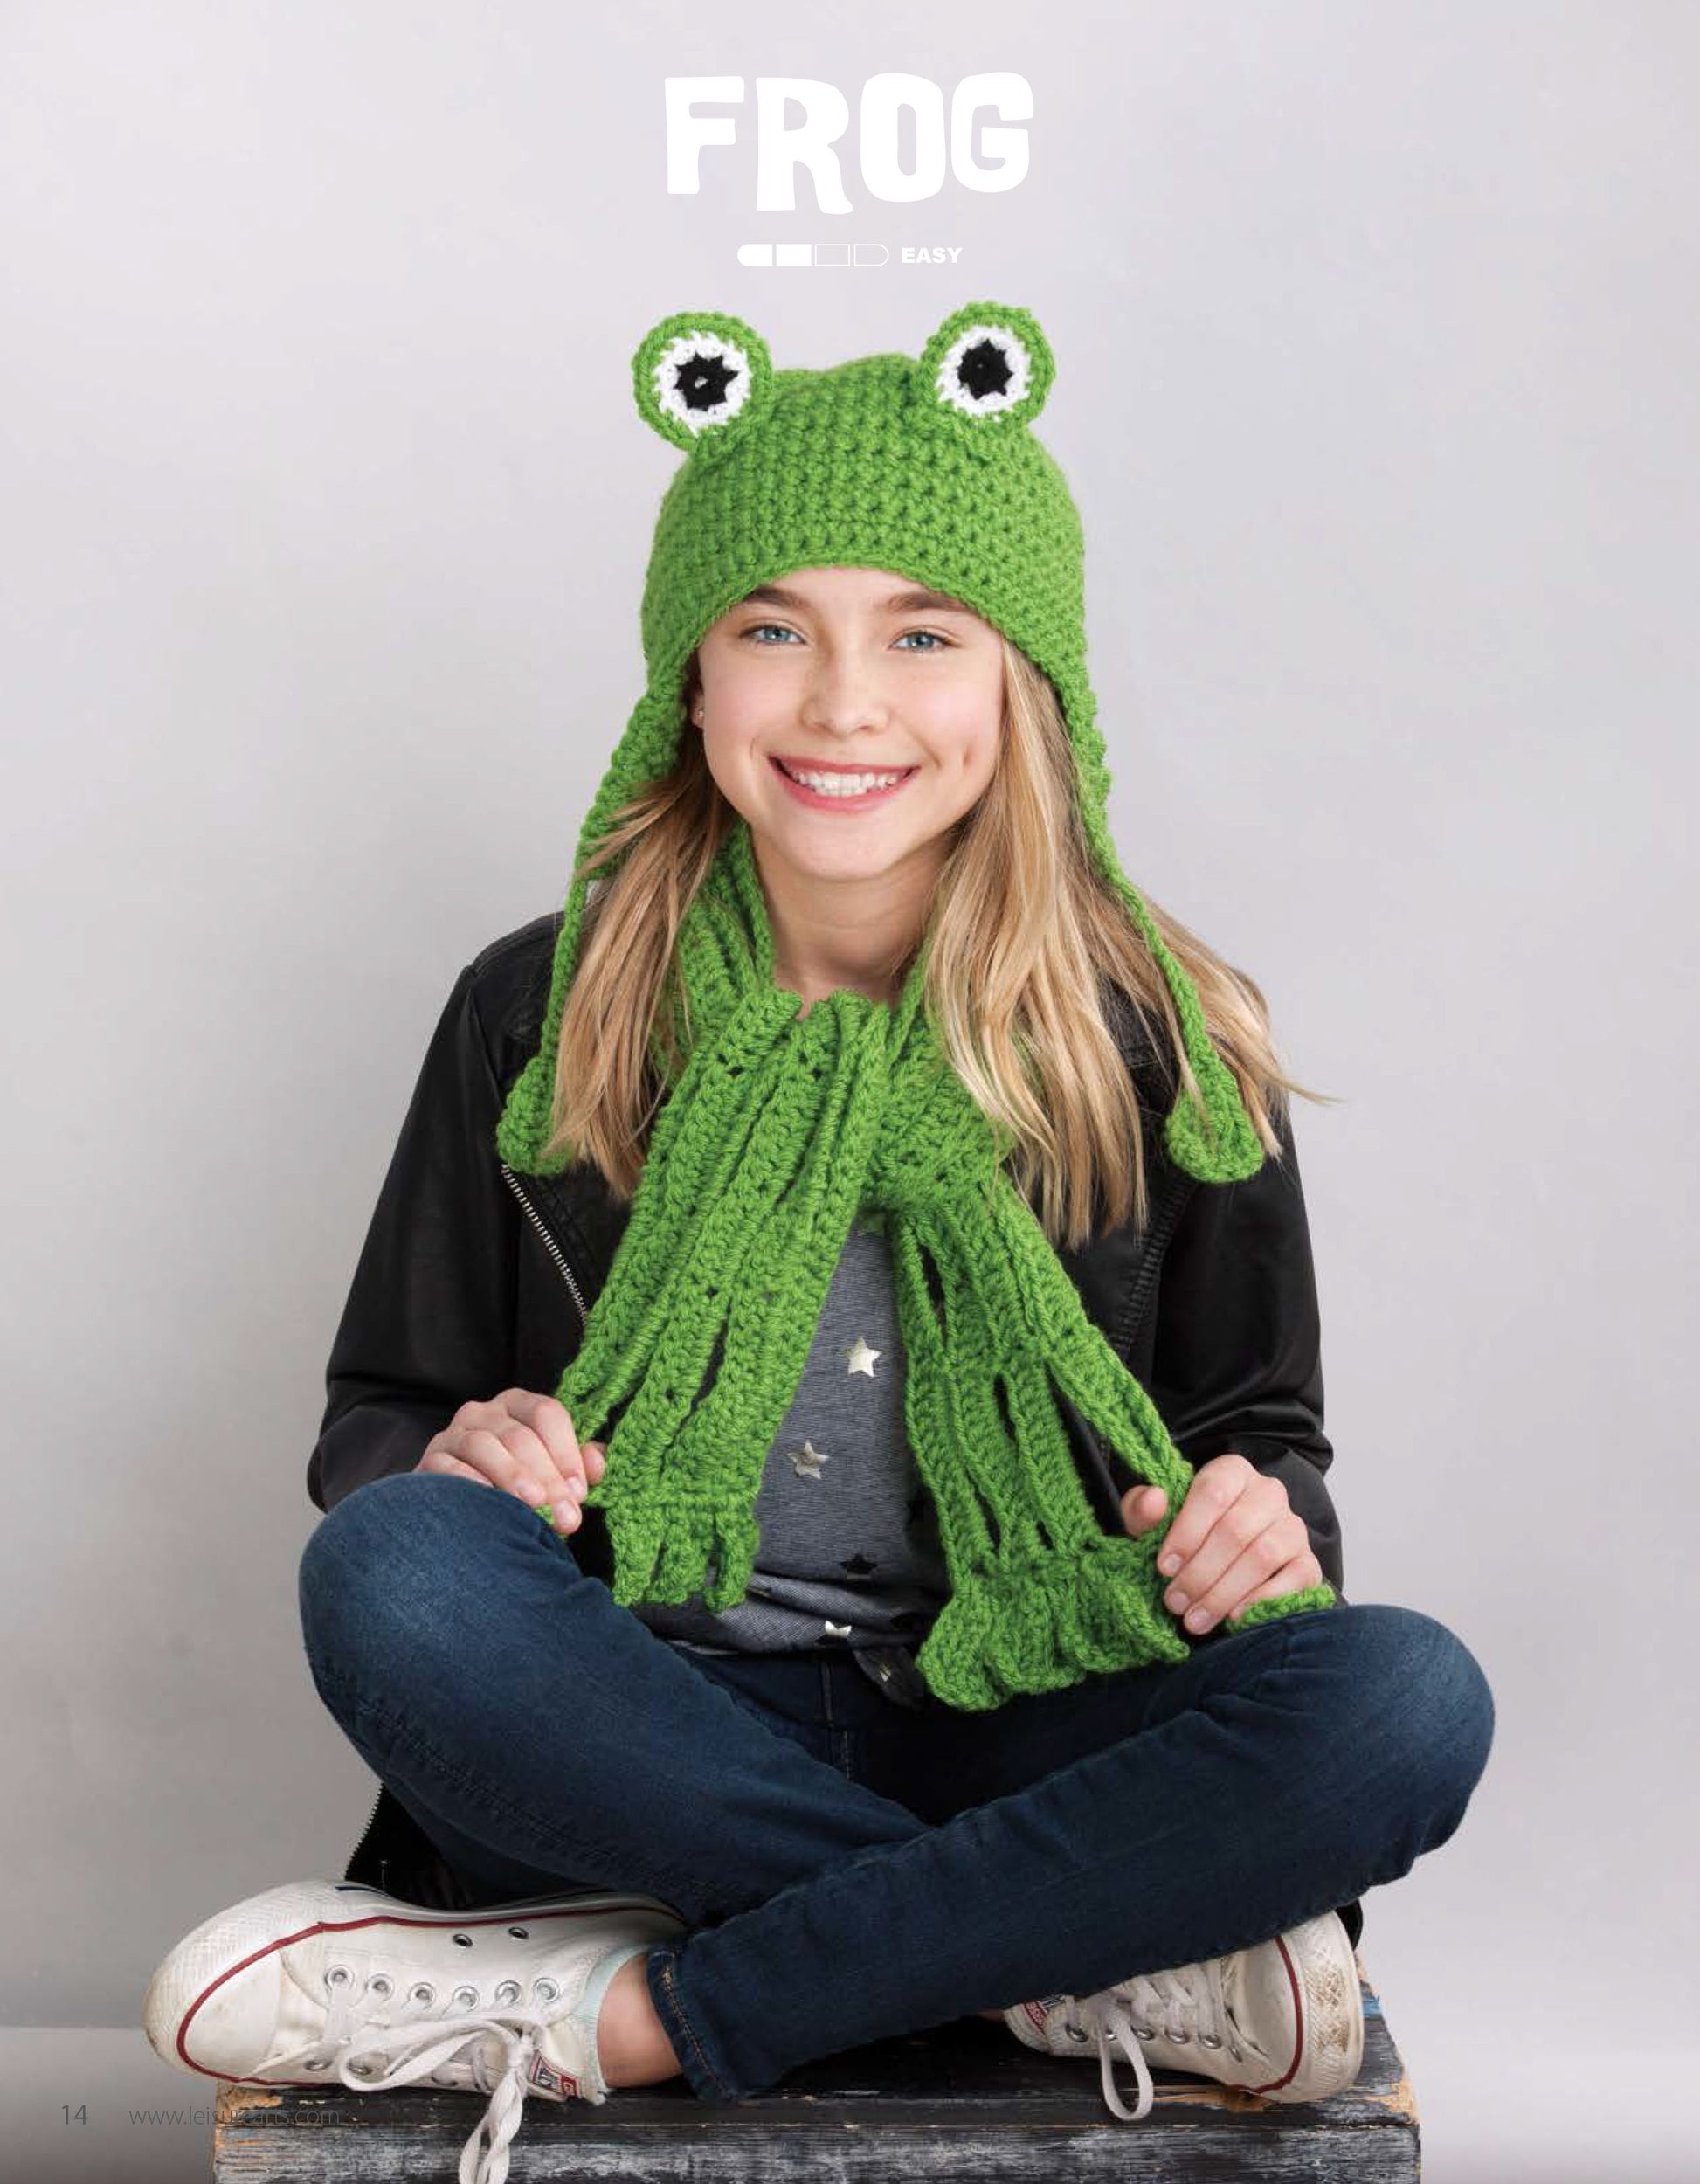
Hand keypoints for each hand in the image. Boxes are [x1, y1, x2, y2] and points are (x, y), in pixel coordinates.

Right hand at [417, 1389, 605, 1536]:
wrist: (461, 1513)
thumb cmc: (516, 1489)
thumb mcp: (551, 1473)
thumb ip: (577, 1466)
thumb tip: (596, 1462)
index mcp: (518, 1405)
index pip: (546, 1413)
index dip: (567, 1452)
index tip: (580, 1491)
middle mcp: (483, 1412)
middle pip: (520, 1435)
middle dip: (548, 1477)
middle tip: (566, 1515)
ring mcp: (453, 1434)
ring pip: (485, 1445)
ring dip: (513, 1475)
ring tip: (534, 1504)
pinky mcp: (430, 1460)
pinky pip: (449, 1467)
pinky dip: (471, 1482)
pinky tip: (490, 1502)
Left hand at [1121, 1451, 1321, 1633]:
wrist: (1224, 1561)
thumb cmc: (1185, 1537)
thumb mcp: (1155, 1521)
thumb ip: (1142, 1509)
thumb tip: (1152, 1501)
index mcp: (1231, 1471)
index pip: (1212, 1493)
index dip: (1186, 1533)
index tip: (1164, 1568)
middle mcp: (1268, 1492)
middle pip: (1236, 1530)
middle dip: (1200, 1573)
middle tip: (1175, 1602)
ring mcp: (1292, 1527)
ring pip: (1262, 1557)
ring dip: (1224, 1593)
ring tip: (1196, 1619)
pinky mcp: (1308, 1562)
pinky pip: (1293, 1581)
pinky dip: (1261, 1602)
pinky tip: (1234, 1618)